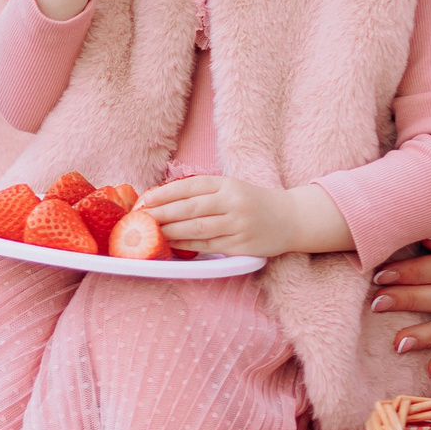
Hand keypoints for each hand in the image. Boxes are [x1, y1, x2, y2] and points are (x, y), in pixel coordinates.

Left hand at [134, 175, 351, 258]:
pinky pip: (208, 245)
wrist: (290, 218)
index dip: (163, 194)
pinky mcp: (241, 245)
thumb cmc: (252, 201)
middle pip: (189, 208)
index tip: (144, 201)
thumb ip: (202, 191)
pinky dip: (187, 245)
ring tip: (151, 233)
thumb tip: (162, 197)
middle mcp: (232, 202)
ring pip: (196, 229)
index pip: (188, 186)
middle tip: (140, 219)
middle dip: (161, 214)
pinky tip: (172, 244)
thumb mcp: (230, 187)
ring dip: (170, 232)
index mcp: (227, 184)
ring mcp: (237, 225)